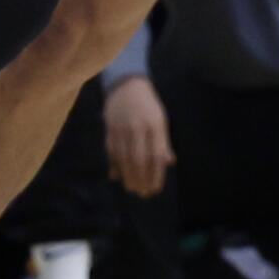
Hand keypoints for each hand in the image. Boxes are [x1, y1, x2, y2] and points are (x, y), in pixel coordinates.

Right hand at [104, 76, 174, 196]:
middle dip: (141, 179)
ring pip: (124, 158)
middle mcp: (138, 127)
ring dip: (128, 176)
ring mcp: (122, 128)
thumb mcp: (160, 119)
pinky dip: (114, 166)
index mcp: (155, 125)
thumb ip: (163, 141)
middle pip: (139, 159)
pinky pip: (112, 152)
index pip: (156, 155)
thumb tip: (169, 163)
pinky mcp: (110, 129)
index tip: (155, 189)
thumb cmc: (148, 104)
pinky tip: (118, 177)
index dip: (156, 175)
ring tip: (132, 188)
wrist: (126, 84)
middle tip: (143, 193)